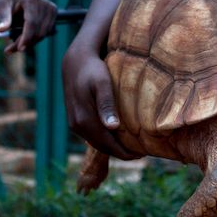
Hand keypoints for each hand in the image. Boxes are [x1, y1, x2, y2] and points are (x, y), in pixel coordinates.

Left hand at [0, 0, 57, 53]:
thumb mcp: (1, 4)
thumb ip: (3, 17)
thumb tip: (0, 30)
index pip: (32, 23)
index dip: (27, 37)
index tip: (19, 48)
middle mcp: (45, 3)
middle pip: (38, 30)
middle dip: (25, 43)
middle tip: (9, 50)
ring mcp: (51, 8)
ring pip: (43, 33)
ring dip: (30, 42)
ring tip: (14, 46)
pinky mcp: (53, 13)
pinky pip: (46, 31)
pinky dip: (35, 38)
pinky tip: (23, 39)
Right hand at [62, 40, 137, 159]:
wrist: (74, 62)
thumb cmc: (92, 70)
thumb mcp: (102, 84)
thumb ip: (106, 105)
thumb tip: (113, 128)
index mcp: (84, 120)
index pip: (107, 144)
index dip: (124, 152)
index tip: (141, 155)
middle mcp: (77, 126)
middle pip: (102, 147)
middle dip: (120, 153)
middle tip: (140, 154)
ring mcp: (74, 124)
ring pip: (96, 143)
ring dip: (112, 147)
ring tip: (131, 148)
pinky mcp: (74, 120)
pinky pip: (92, 136)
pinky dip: (105, 140)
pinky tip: (116, 137)